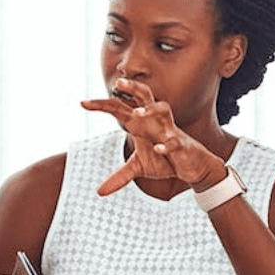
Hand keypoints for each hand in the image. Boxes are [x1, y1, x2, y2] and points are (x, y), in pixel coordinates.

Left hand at [81, 79, 225, 195]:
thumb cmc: (164, 161)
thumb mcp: (139, 168)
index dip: (102, 105)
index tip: (83, 102)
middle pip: (145, 96)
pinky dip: (166, 145)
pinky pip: (174, 141)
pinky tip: (158, 150)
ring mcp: (169, 131)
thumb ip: (119, 177)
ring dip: (150, 109)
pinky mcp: (181, 145)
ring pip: (163, 109)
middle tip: (119, 82)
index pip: (120, 108)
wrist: (191, 167)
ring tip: (136, 113)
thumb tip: (99, 192)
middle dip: (133, 87)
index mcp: (141, 124)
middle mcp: (155, 122)